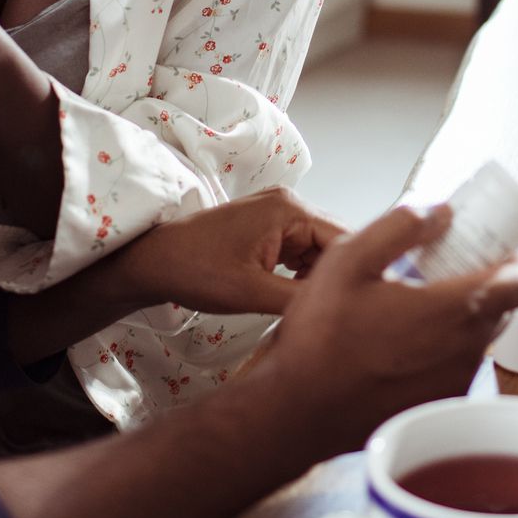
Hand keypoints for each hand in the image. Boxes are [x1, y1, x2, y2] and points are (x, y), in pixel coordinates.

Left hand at [115, 189, 344, 316]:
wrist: (155, 262)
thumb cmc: (197, 270)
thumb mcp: (253, 292)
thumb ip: (301, 298)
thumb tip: (342, 310)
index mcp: (290, 209)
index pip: (345, 239)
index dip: (356, 273)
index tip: (362, 306)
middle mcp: (289, 204)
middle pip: (333, 244)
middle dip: (336, 277)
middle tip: (340, 313)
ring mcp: (277, 215)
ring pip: (318, 251)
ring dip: (318, 278)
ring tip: (317, 308)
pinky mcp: (267, 229)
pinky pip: (300, 252)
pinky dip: (302, 275)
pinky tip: (296, 298)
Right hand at [249, 205, 517, 456]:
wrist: (297, 411)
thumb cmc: (318, 339)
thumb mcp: (348, 261)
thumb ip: (399, 228)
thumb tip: (439, 212)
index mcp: (451, 310)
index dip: (512, 260)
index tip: (491, 249)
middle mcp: (465, 350)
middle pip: (502, 308)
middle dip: (482, 284)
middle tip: (442, 271)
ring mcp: (455, 383)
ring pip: (478, 338)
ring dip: (459, 319)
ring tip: (412, 309)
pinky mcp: (439, 405)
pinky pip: (457, 366)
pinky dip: (442, 350)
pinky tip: (401, 344)